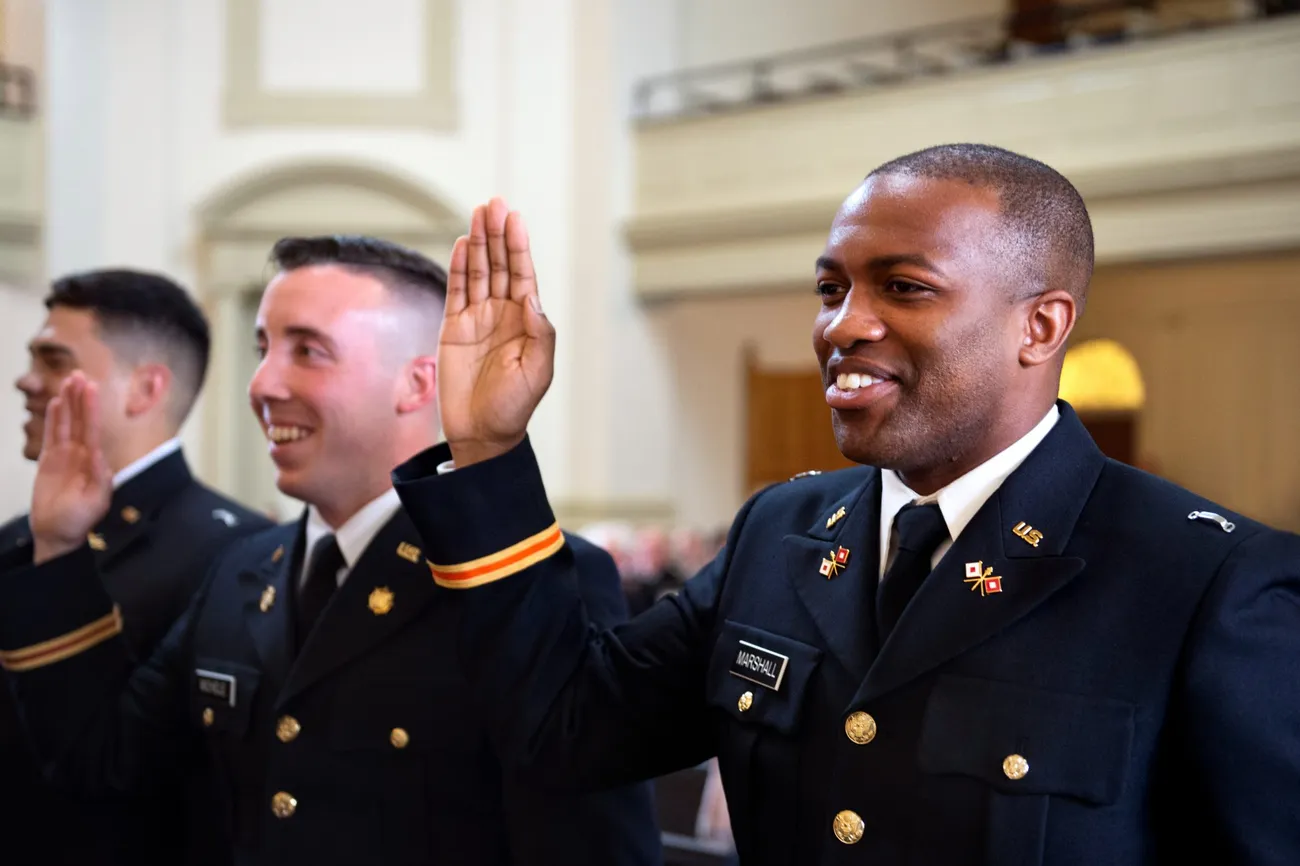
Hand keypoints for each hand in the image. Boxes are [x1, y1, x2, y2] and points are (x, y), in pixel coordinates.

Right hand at [30, 373, 112, 563]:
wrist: (59, 534)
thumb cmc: (80, 521)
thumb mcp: (96, 501)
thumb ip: (99, 478)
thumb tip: (99, 455)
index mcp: (96, 462)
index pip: (94, 428)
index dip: (92, 407)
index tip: (91, 387)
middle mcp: (81, 455)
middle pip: (81, 420)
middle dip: (80, 398)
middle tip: (79, 374)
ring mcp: (65, 456)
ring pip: (66, 424)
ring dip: (67, 403)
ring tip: (68, 382)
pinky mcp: (49, 462)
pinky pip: (52, 436)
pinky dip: (54, 420)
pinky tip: (56, 404)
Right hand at [437, 198, 554, 466]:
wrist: (483, 433)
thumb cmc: (515, 406)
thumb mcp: (537, 372)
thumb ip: (539, 334)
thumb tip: (531, 297)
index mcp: (525, 321)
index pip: (522, 275)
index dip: (519, 246)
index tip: (514, 218)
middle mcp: (502, 314)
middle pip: (500, 265)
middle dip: (498, 234)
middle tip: (494, 203)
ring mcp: (477, 319)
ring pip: (479, 272)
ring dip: (480, 242)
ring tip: (479, 213)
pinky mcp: (453, 329)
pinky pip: (457, 291)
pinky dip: (460, 267)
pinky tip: (464, 244)